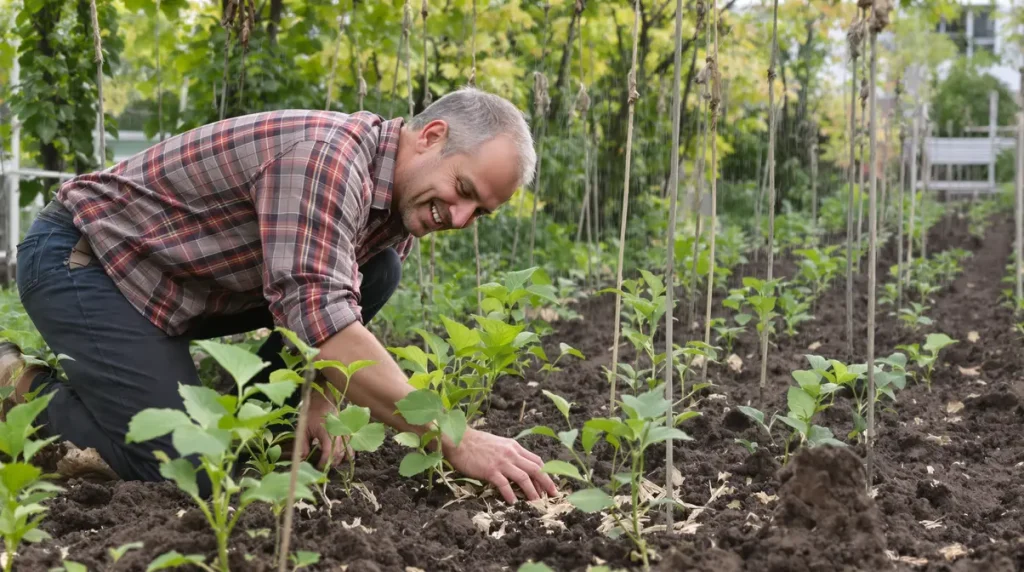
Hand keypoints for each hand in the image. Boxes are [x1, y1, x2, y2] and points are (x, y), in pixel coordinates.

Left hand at [291, 390, 352, 469]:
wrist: (322, 400)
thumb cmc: (311, 414)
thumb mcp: (303, 428)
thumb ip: (302, 444)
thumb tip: (303, 459)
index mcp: (326, 432)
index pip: (328, 451)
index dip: (324, 462)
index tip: (318, 467)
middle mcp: (338, 433)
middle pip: (339, 454)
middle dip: (331, 464)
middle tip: (323, 468)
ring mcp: (345, 432)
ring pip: (347, 451)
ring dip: (340, 460)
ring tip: (331, 463)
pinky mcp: (348, 431)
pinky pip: (352, 446)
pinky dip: (348, 454)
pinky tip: (342, 458)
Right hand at [442, 427, 558, 503]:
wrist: (458, 439)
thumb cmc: (476, 442)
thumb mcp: (498, 444)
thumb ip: (509, 453)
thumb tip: (518, 465)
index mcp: (514, 446)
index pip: (536, 461)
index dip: (546, 473)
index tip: (550, 484)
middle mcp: (511, 453)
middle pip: (535, 469)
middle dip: (547, 483)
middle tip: (554, 495)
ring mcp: (501, 461)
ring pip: (524, 477)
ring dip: (532, 491)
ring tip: (537, 502)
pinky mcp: (490, 470)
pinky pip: (504, 484)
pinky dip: (510, 494)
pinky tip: (513, 502)